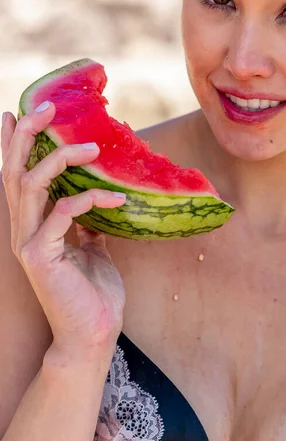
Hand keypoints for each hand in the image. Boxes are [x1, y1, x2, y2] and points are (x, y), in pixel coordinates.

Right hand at [1, 102, 126, 363]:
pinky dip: (89, 199)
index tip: (21, 112)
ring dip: (59, 159)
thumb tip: (95, 197)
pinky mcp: (41, 257)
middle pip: (14, 172)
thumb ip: (86, 223)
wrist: (92, 334)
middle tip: (47, 106)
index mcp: (33, 226)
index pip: (17, 176)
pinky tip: (116, 197)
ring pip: (30, 185)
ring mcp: (28, 243)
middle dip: (26, 135)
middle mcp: (23, 231)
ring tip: (92, 146)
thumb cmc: (92, 293)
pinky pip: (62, 214)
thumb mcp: (92, 248)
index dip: (15, 144)